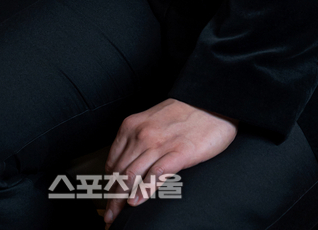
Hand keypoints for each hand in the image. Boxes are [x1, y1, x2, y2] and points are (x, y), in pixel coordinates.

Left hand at [102, 98, 237, 223]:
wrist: (210, 101)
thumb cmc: (184, 111)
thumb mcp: (152, 120)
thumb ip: (138, 140)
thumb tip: (128, 164)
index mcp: (132, 126)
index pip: (113, 162)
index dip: (108, 184)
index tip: (107, 198)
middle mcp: (142, 134)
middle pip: (120, 172)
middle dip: (111, 197)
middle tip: (108, 215)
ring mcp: (160, 143)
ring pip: (132, 175)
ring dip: (121, 199)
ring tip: (116, 215)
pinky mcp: (179, 152)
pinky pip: (156, 174)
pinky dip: (144, 190)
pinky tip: (137, 202)